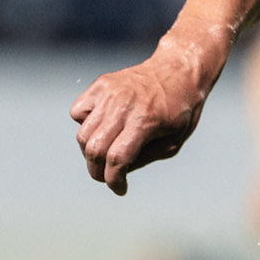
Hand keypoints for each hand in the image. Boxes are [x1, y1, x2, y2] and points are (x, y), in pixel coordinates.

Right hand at [70, 45, 211, 193]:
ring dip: (90, 152)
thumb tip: (117, 171)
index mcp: (146, 122)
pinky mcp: (100, 84)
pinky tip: (103, 126)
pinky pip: (78, 112)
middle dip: (98, 171)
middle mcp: (124, 105)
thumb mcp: (174, 141)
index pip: (118, 158)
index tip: (119, 189)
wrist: (179, 70)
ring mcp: (109, 93)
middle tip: (106, 176)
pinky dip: (85, 125)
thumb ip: (146, 158)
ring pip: (83, 133)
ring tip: (105, 154)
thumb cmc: (181, 110)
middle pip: (95, 149)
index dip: (114, 180)